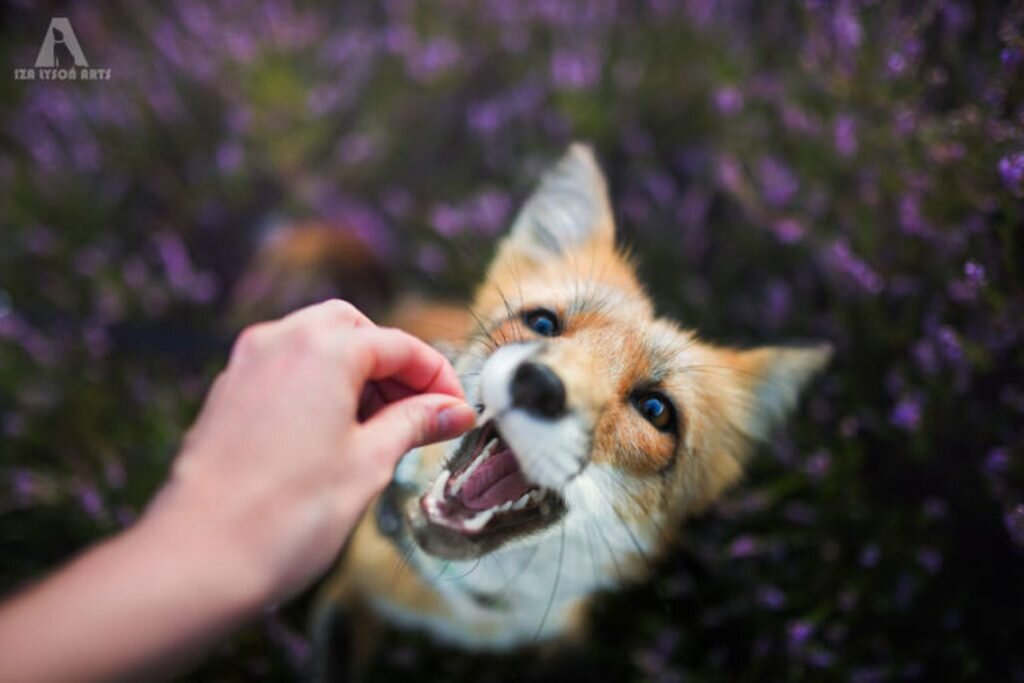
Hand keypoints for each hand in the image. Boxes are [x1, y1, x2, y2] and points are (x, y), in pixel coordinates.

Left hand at [146, 299, 475, 605]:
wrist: (199, 559)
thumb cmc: (287, 515)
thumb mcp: (369, 463)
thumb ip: (414, 423)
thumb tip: (452, 411)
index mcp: (322, 348)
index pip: (399, 346)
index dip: (438, 378)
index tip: (457, 411)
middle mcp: (280, 341)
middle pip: (355, 331)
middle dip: (394, 366)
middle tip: (423, 412)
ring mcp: (247, 365)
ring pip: (317, 346)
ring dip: (357, 375)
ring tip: (384, 429)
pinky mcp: (228, 393)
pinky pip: (286, 370)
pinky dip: (320, 387)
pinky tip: (338, 434)